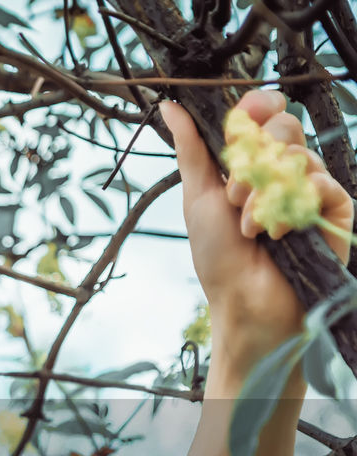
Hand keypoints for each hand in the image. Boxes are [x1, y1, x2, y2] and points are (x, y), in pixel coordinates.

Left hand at [161, 90, 353, 372]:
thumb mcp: (198, 196)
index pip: (266, 115)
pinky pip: (324, 183)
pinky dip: (293, 206)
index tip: (245, 116)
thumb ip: (191, 149)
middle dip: (252, 160)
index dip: (258, 107)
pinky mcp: (334, 210)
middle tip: (234, 197)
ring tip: (249, 228)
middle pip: (286, 126)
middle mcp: (284, 170)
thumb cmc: (216, 255)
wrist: (241, 300)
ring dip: (264, 193)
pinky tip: (277, 233)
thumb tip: (169, 107)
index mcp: (253, 163)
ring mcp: (311, 189)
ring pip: (299, 156)